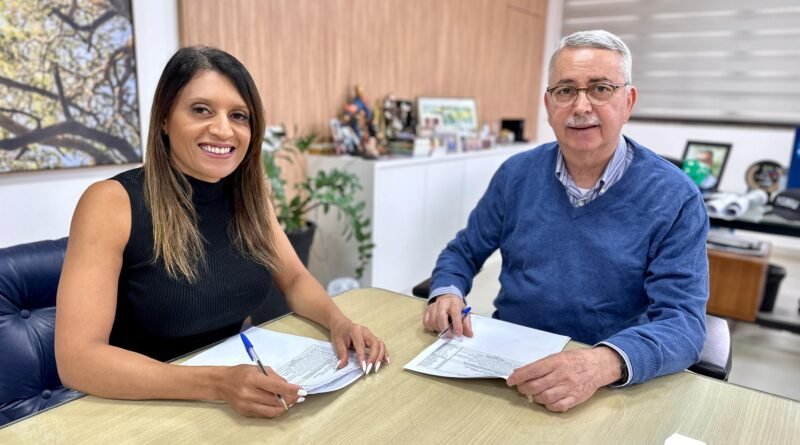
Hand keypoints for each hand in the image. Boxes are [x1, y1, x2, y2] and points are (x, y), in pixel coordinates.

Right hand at [217, 364, 304, 417]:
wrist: (222, 383)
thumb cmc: (241, 373)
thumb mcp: (258, 368)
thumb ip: (274, 377)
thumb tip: (288, 386)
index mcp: (252, 378)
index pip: (276, 387)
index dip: (291, 390)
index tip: (301, 391)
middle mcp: (248, 393)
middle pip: (275, 401)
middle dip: (290, 399)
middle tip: (299, 396)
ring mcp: (246, 404)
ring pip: (272, 411)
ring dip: (285, 407)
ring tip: (291, 401)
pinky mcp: (245, 412)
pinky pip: (264, 414)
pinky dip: (274, 410)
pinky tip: (280, 405)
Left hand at [329, 315, 387, 373]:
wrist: (341, 324)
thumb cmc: (339, 332)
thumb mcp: (337, 342)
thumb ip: (341, 354)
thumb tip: (342, 366)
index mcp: (355, 331)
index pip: (361, 345)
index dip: (363, 357)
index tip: (363, 368)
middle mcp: (365, 331)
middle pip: (374, 344)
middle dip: (374, 358)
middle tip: (369, 369)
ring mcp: (370, 334)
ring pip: (380, 344)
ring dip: (380, 356)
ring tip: (376, 367)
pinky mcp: (373, 338)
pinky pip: (381, 345)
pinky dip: (384, 353)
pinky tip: (385, 361)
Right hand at [422, 294, 472, 337]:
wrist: (447, 296)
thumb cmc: (456, 306)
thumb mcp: (464, 312)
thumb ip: (467, 323)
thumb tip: (469, 334)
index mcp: (454, 303)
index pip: (455, 313)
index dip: (457, 325)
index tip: (459, 334)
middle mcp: (442, 303)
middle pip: (440, 316)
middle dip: (445, 328)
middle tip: (450, 336)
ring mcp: (433, 306)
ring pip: (432, 320)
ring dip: (438, 329)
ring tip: (444, 332)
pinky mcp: (427, 310)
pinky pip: (426, 321)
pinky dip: (430, 327)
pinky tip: (436, 328)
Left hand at [506, 347, 622, 411]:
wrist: (599, 365)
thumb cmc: (576, 359)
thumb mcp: (558, 356)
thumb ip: (542, 364)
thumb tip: (522, 372)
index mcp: (556, 361)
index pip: (532, 370)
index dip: (519, 376)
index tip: (511, 380)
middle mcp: (562, 375)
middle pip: (536, 386)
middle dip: (523, 388)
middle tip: (521, 388)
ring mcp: (569, 388)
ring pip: (545, 397)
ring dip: (535, 397)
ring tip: (533, 394)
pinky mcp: (576, 398)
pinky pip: (558, 406)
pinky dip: (548, 406)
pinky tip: (546, 401)